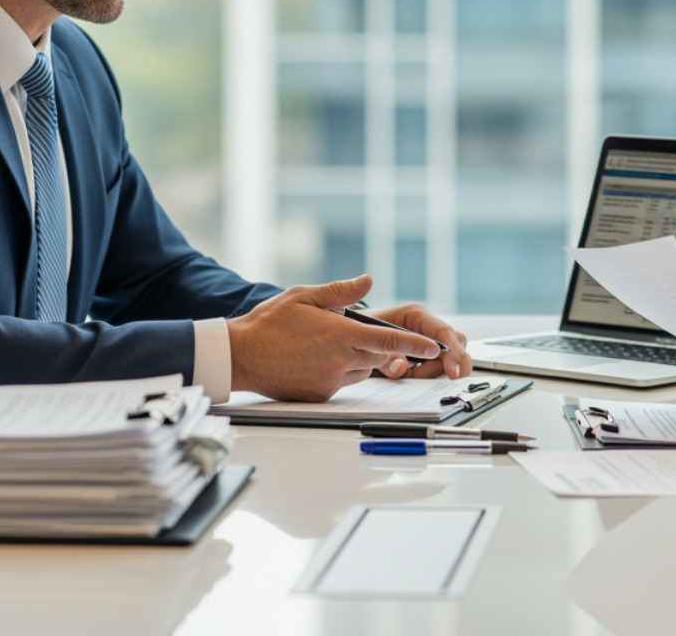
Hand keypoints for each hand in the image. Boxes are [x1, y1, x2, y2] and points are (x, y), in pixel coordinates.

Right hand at [226, 275, 444, 400]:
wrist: (240, 356)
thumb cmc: (268, 324)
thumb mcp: (304, 296)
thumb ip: (341, 292)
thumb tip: (368, 281)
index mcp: (340, 334)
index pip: (389, 340)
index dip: (416, 344)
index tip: (436, 346)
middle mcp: (340, 361)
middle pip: (378, 356)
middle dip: (377, 345)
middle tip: (354, 333)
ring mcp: (331, 381)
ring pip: (362, 369)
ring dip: (358, 357)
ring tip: (327, 344)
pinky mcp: (321, 395)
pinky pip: (343, 382)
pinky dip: (340, 371)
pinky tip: (317, 359)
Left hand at [366, 302, 470, 379]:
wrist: (352, 334)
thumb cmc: (361, 331)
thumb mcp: (368, 343)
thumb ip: (384, 358)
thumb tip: (401, 368)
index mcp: (415, 314)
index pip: (443, 331)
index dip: (453, 352)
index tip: (453, 372)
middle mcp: (426, 325)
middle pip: (456, 343)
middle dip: (450, 364)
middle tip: (437, 380)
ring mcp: (429, 338)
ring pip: (451, 356)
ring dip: (437, 371)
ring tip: (412, 376)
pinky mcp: (427, 352)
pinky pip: (440, 365)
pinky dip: (431, 374)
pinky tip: (413, 376)